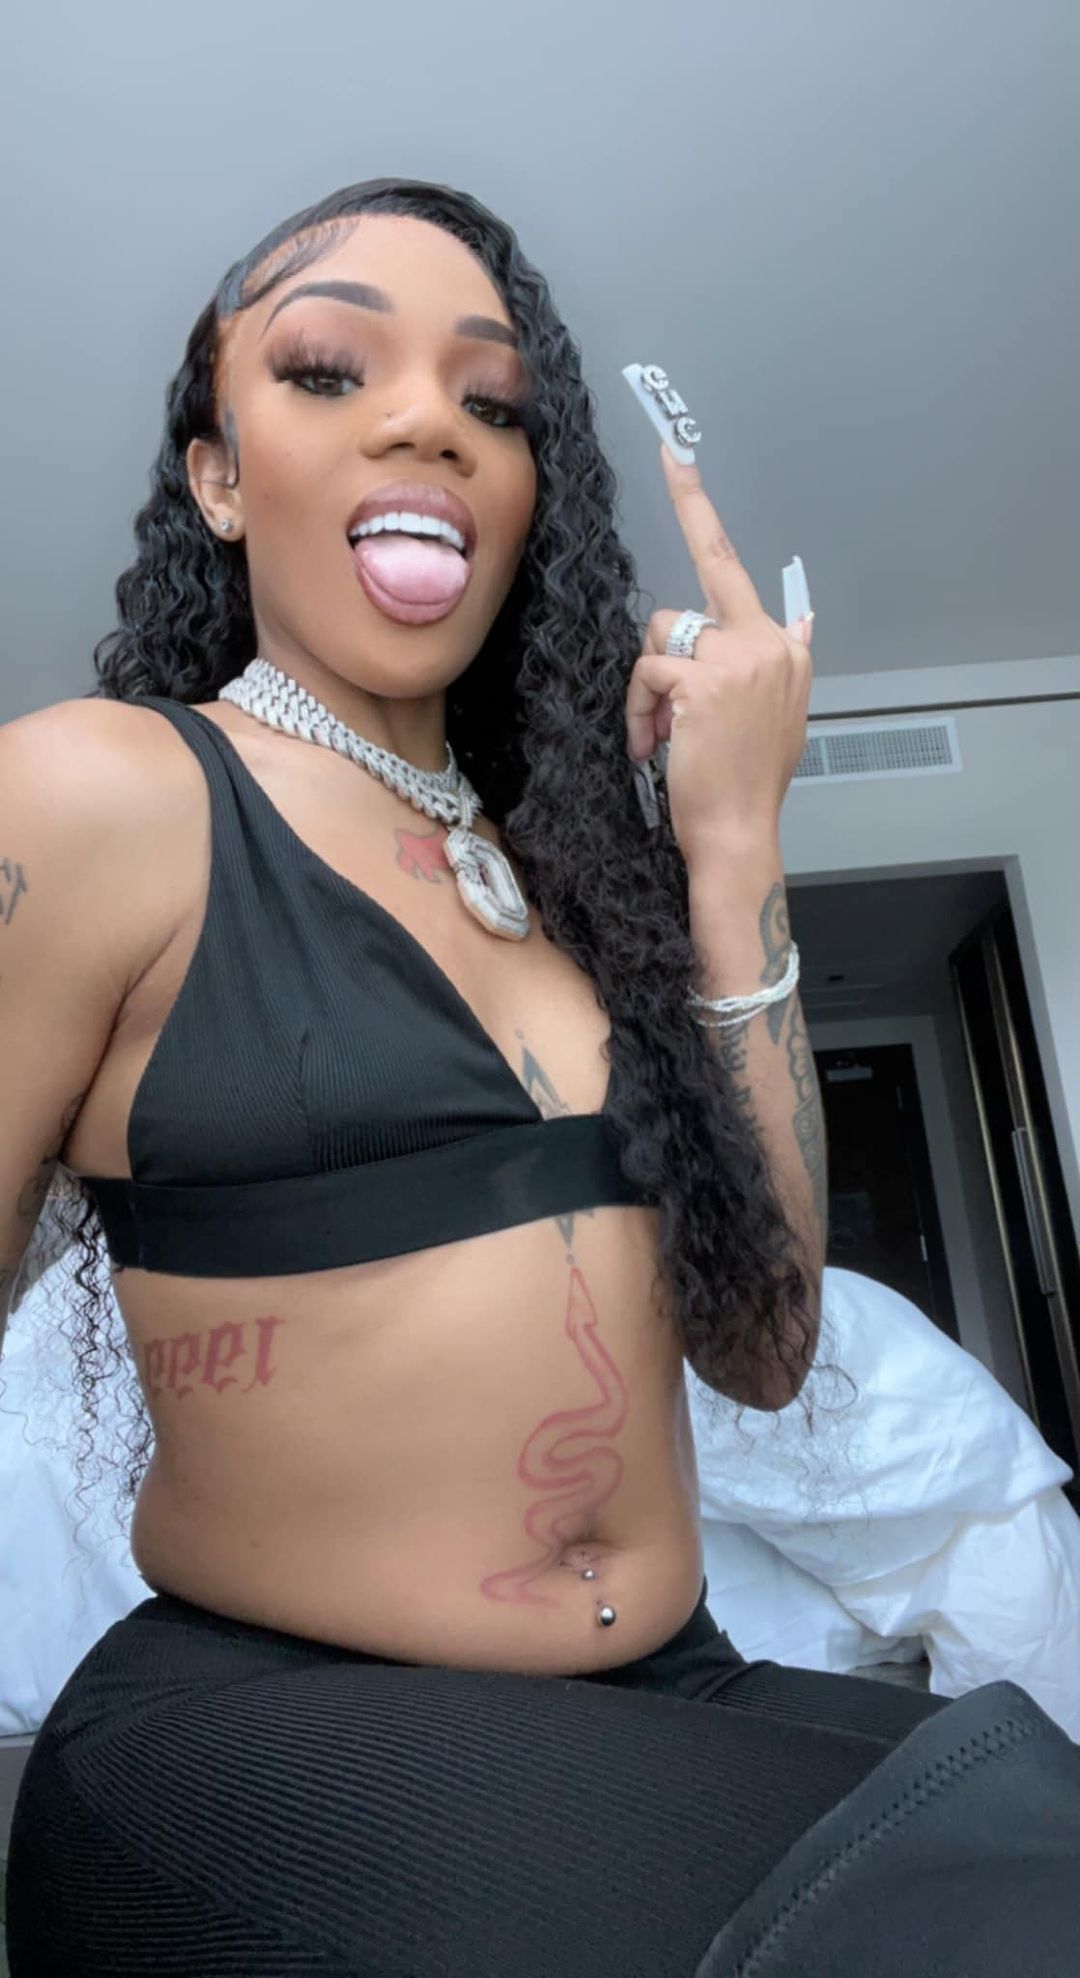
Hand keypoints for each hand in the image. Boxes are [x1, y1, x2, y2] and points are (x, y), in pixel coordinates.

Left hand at [624, 444, 813, 866]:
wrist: (740, 832)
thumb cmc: (748, 784)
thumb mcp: (780, 716)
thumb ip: (785, 661)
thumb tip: (805, 617)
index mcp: (787, 649)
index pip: (735, 566)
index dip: (699, 508)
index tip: (677, 453)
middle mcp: (770, 643)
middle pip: (693, 592)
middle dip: (674, 594)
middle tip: (671, 590)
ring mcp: (739, 659)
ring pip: (661, 636)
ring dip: (649, 688)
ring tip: (662, 735)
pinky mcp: (704, 682)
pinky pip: (647, 674)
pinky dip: (640, 711)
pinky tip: (653, 746)